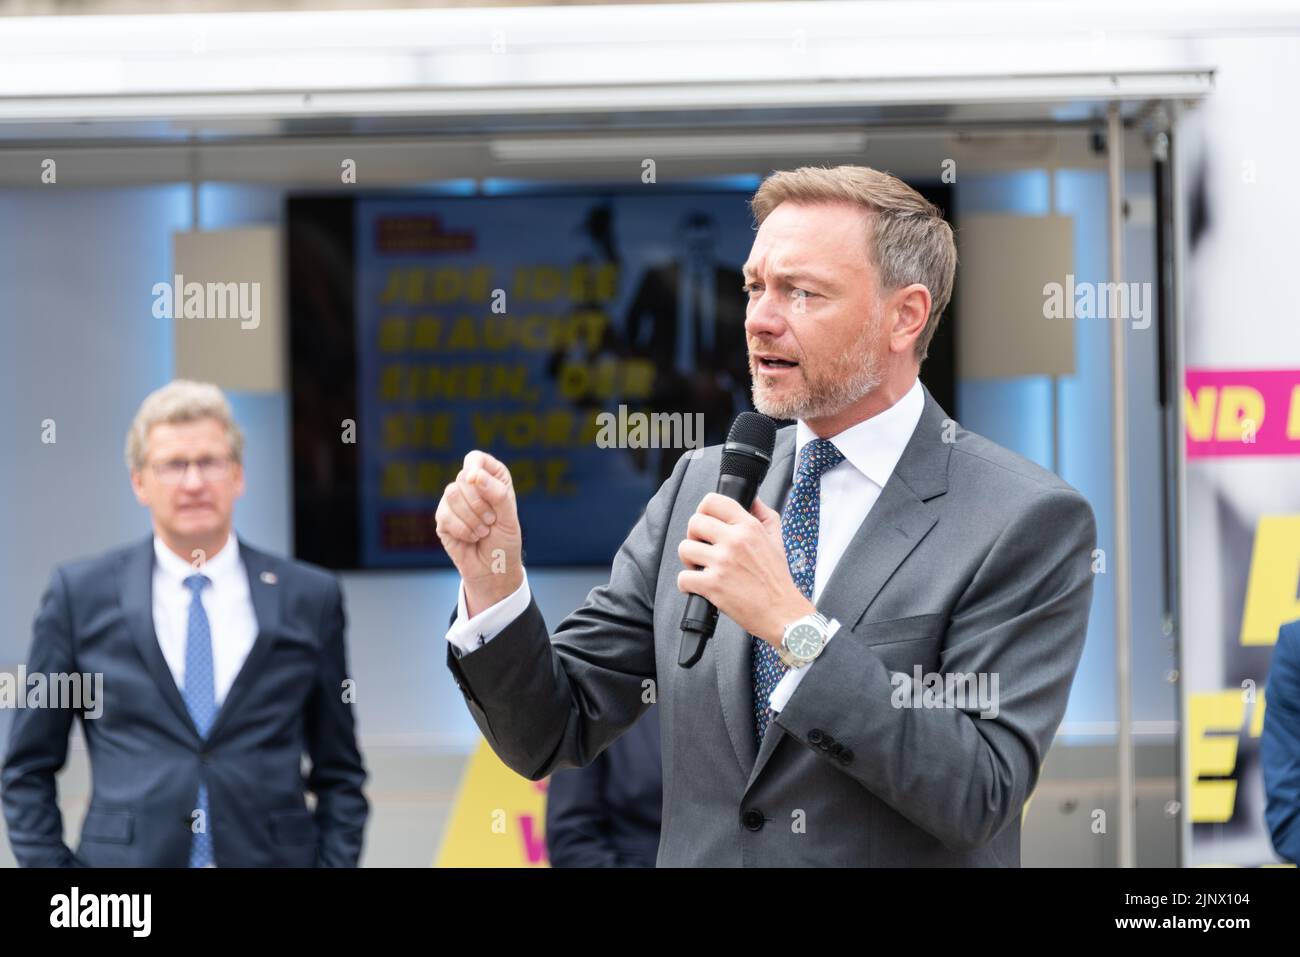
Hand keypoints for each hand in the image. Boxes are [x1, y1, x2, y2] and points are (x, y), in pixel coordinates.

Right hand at [434, 451, 523, 614]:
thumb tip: (474, 476)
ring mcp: (453, 502)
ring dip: (472, 518)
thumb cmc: (504, 541)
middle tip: (491, 521)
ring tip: (483, 531)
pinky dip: (463, 530)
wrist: (493, 569)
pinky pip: (446, 515)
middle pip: (463, 478)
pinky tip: (471, 538)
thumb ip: (497, 494)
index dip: (475, 467)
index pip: (475, 459)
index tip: (478, 480)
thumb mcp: (509, 517)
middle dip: (480, 503)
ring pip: (452, 494)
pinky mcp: (442, 518)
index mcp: (490, 479)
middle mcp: (470, 487)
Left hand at [675, 493, 814, 646]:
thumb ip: (764, 515)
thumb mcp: (777, 539)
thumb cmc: (778, 578)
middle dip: (694, 536)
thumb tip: (752, 498)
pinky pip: (683, 577)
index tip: (705, 524)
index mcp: (749, 527)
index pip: (713, 501)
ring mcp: (722, 563)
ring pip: (684, 548)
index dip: (703, 511)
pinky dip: (687, 585)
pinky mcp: (712, 585)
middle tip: (702, 548)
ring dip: (689, 560)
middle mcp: (735, 541)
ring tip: (701, 568)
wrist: (782, 612)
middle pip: (694, 523)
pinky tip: (699, 587)